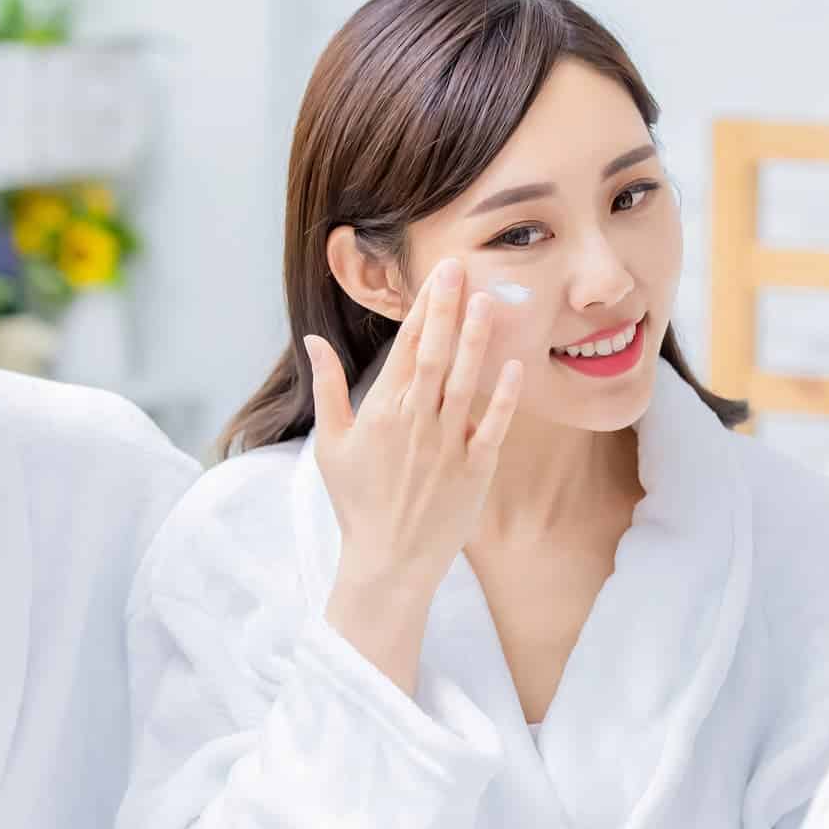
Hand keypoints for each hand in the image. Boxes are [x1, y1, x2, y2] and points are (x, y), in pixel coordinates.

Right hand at [303, 258, 522, 691]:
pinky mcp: (475, 469)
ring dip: (477, 340)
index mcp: (381, 412)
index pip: (405, 349)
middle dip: (447, 308)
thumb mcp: (330, 444)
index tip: (438, 274)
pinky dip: (506, 396)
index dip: (423, 309)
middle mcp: (415, 422)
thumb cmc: (357, 502)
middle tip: (461, 267)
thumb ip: (326, 388)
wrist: (389, 561)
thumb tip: (312, 339)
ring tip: (490, 301)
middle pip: (434, 354)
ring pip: (465, 382)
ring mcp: (447, 445)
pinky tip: (516, 365)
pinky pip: (494, 425)